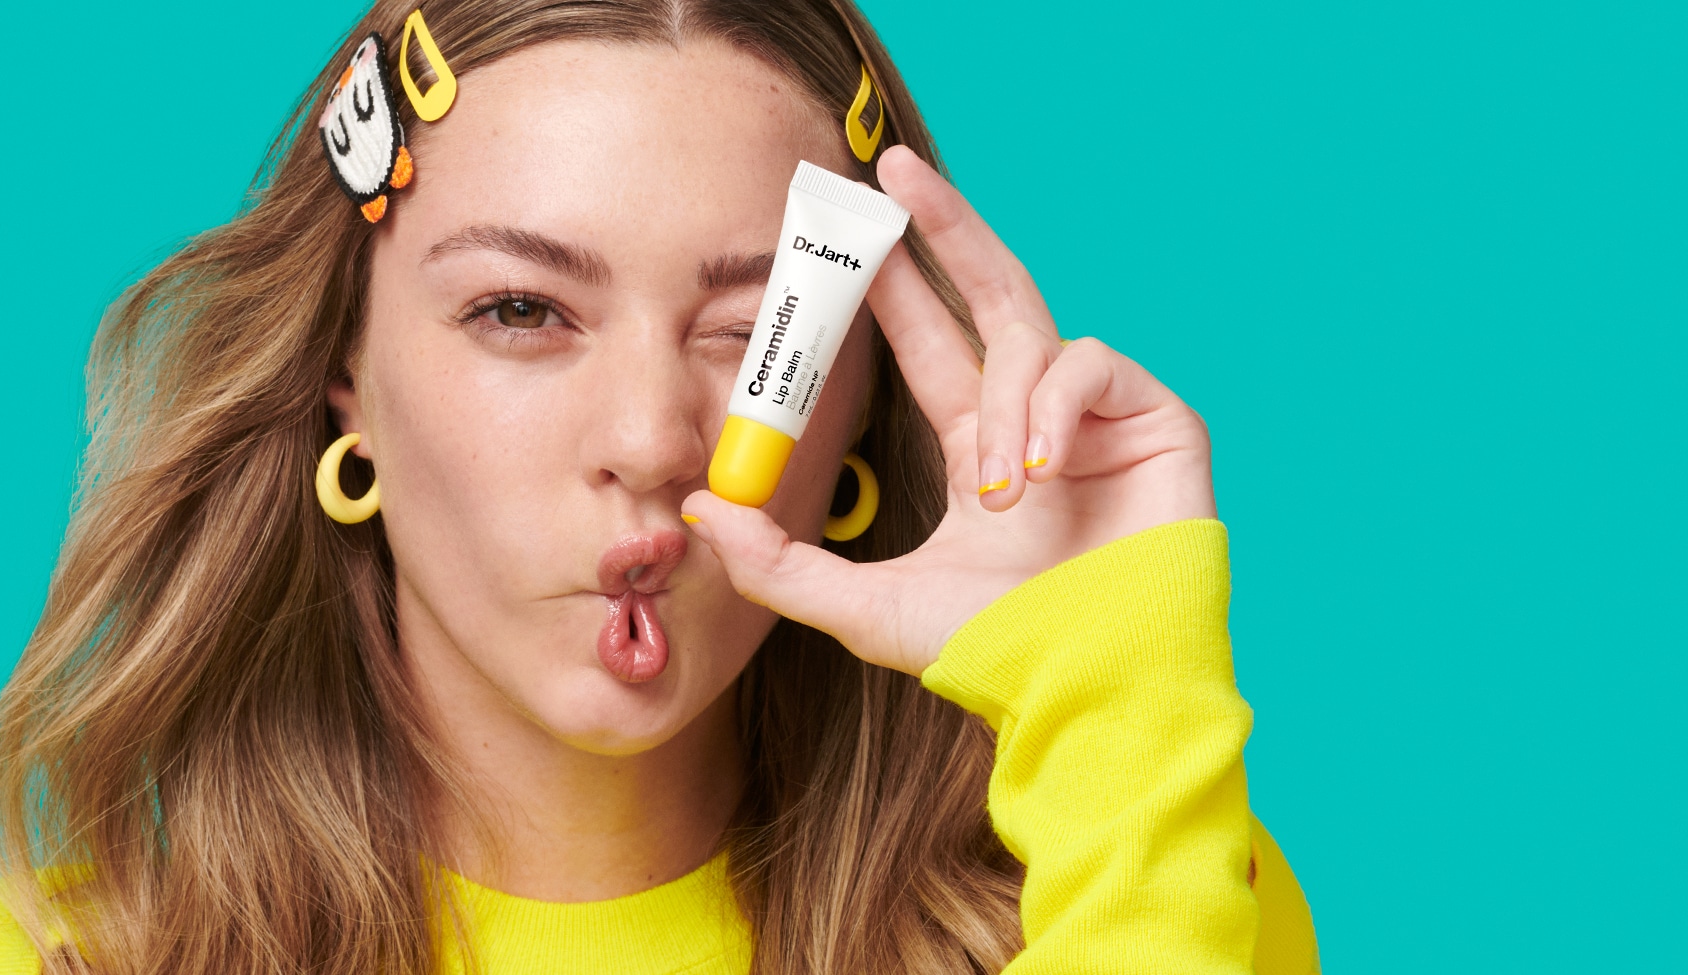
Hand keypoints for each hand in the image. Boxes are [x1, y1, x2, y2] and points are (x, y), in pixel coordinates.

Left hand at [681, 145, 1215, 675]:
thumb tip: (700, 504)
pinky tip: (1043, 472)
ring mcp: (1099, 415)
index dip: (893, 283)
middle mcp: (1037, 416)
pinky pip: (1092, 364)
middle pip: (987, 291)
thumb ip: (776, 562)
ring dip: (1002, 410)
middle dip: (942, 225)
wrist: (1085, 689)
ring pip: (1030, 343)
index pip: (928, 340)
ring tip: (1001, 493)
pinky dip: (1055, 408)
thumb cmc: (992, 653)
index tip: (849, 226)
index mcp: (979, 446)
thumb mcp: (860, 607)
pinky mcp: (1160, 420)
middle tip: (889, 171)